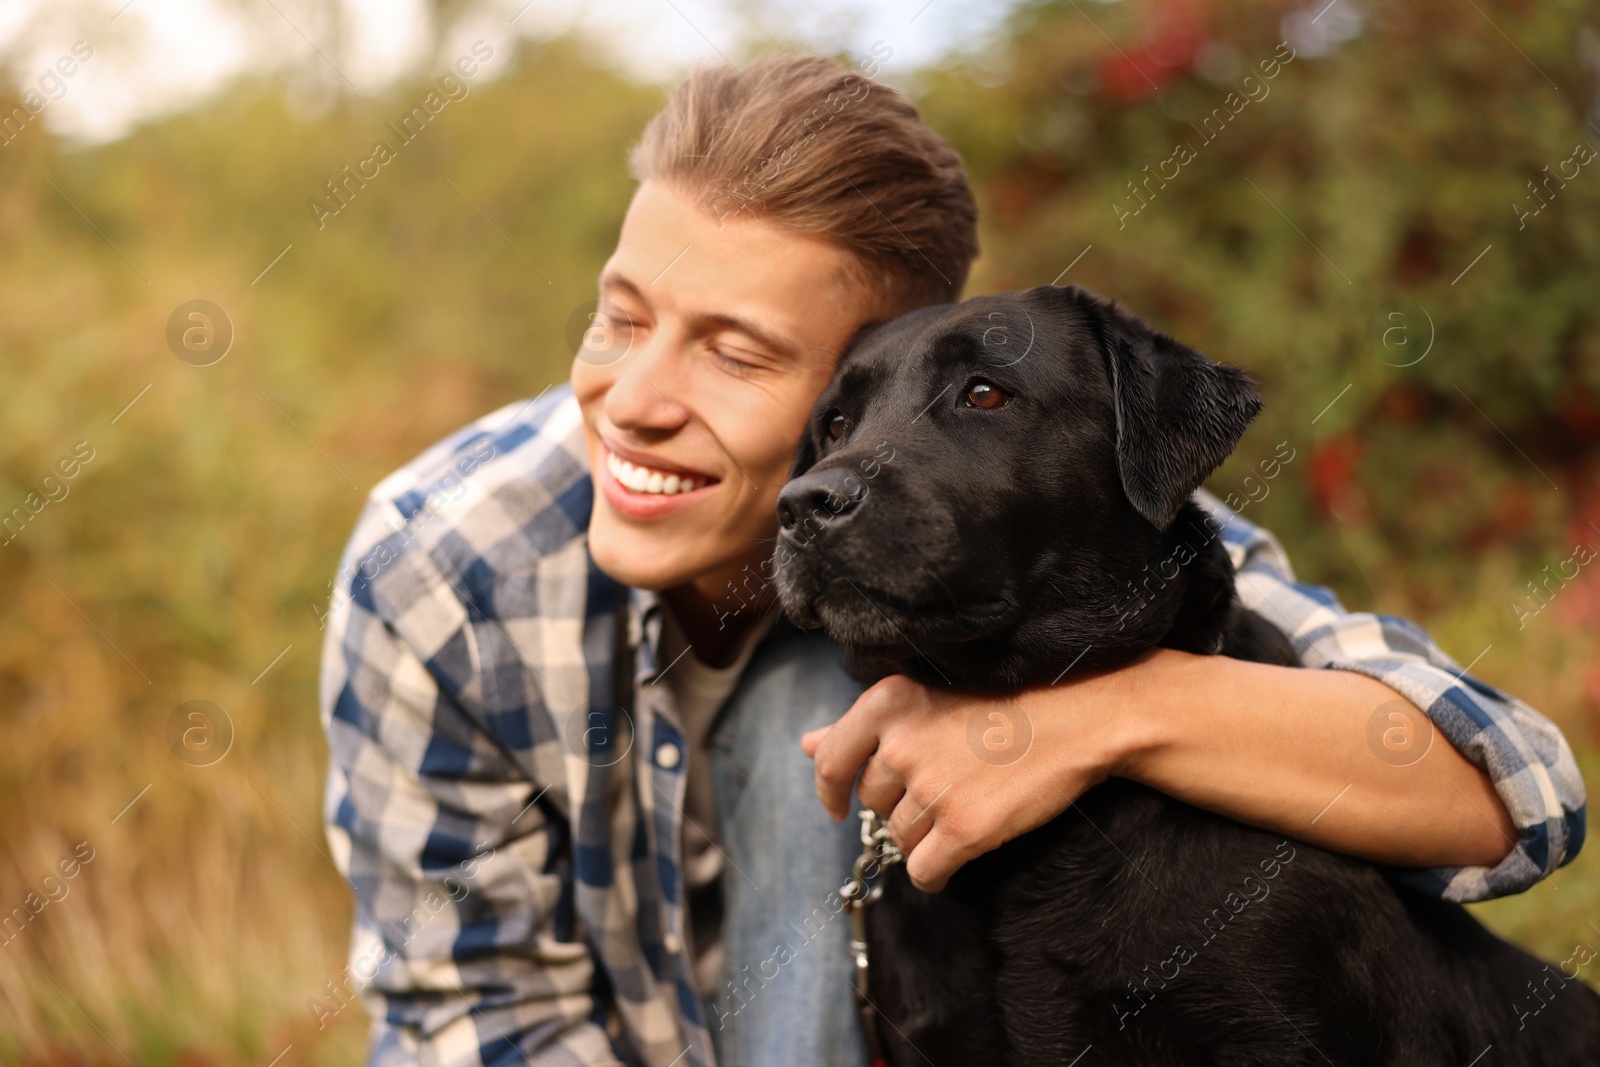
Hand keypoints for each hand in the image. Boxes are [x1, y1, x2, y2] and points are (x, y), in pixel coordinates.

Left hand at [800, 663, 1154, 891]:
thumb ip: (861, 725)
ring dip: (924, 836)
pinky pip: (924, 872)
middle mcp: (901, 745)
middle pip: (872, 804)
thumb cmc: (1001, 705)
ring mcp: (932, 790)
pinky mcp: (964, 829)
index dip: (829, 791)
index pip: (830, 761)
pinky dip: (935, 872)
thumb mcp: (925, 699)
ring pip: (900, 839)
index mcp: (887, 704)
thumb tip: (806, 745)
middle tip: (943, 789)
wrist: (1075, 720)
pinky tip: (957, 853)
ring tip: (965, 806)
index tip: (835, 807)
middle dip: (898, 807)